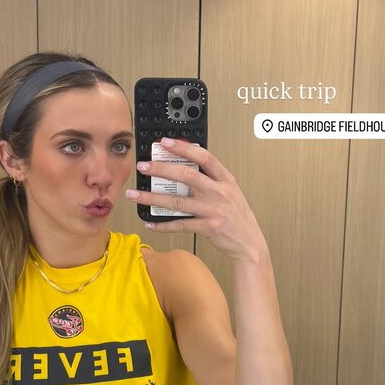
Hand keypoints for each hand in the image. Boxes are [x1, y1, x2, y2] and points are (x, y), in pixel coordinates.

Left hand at [125, 137, 268, 260]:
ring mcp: (213, 210)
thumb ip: (212, 180)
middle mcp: (219, 192)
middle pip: (186, 176)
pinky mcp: (208, 227)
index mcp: (225, 180)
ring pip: (177, 201)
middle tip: (143, 167)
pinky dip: (163, 224)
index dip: (183, 148)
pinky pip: (180, 224)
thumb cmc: (237, 216)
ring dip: (153, 198)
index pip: (204, 157)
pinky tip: (150, 222)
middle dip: (161, 169)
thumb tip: (185, 168)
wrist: (249, 242)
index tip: (165, 142)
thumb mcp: (231, 192)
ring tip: (135, 195)